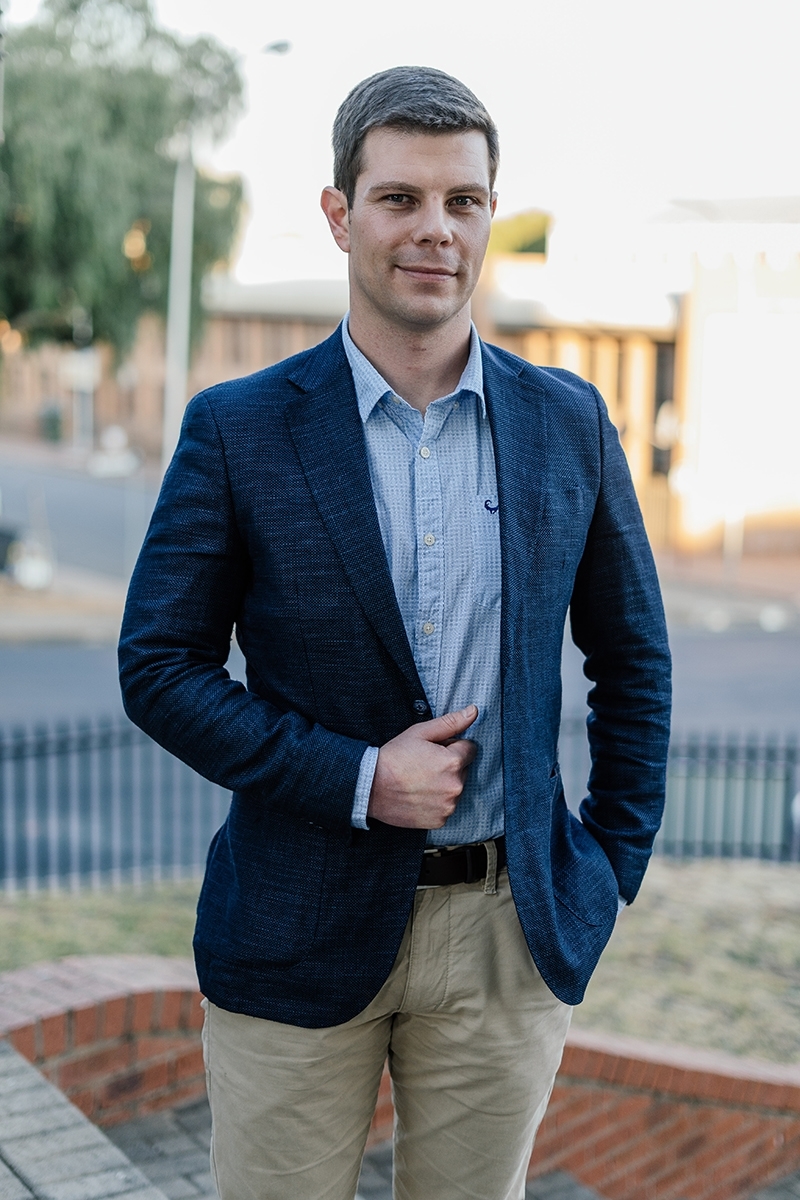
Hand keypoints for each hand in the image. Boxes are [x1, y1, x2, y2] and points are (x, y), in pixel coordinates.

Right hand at [367, 705, 478, 828]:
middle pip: (463, 770)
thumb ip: (450, 722)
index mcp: (453, 762)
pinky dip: (437, 802)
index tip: (435, 750)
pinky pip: (446, 806)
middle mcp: (455, 786)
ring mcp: (448, 806)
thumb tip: (473, 711)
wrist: (370, 786)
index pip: (469, 749)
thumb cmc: (394, 757)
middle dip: (450, 766)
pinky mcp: (440, 820)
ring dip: (444, 784)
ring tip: (420, 781)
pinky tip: (420, 795)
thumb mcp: (420, 732)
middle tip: (425, 765)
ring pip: (455, 789)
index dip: (452, 746)